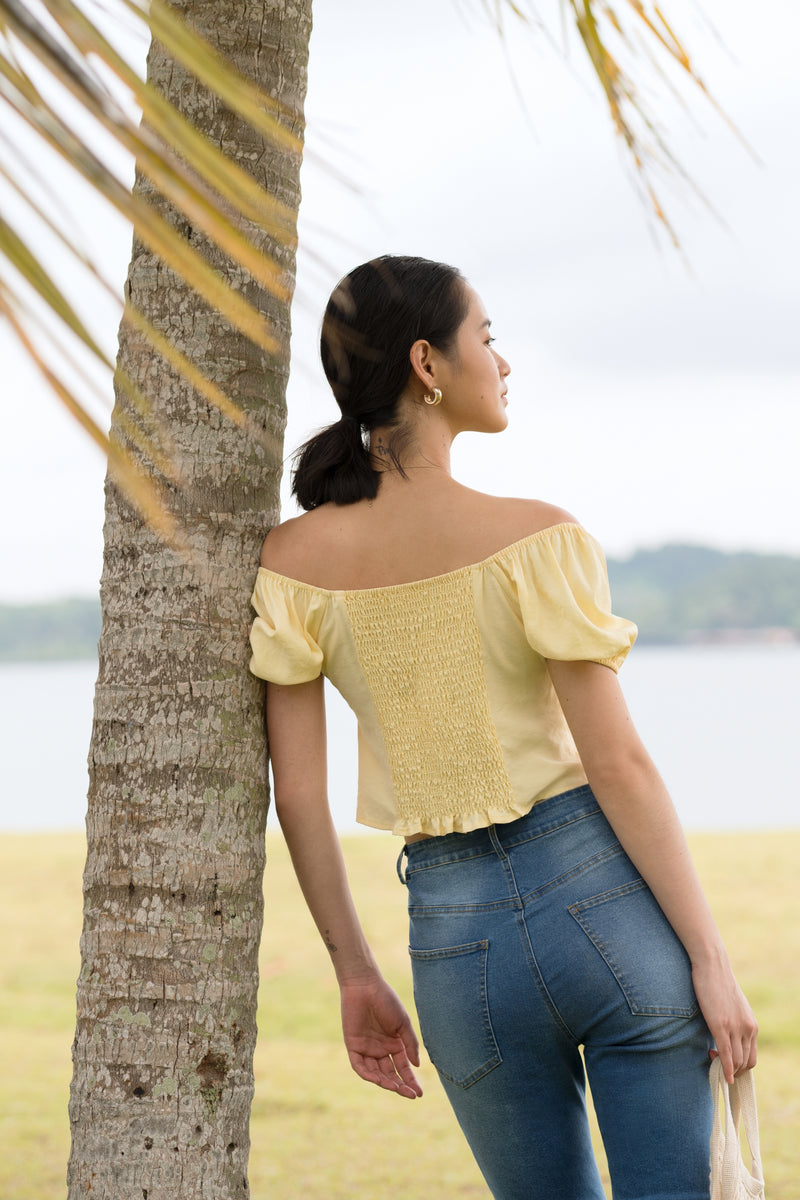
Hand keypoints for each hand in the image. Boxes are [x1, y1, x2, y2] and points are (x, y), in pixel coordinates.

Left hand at [340, 976, 422, 1098]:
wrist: (365, 986)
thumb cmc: (386, 1000)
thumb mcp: (403, 1023)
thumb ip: (410, 1044)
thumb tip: (417, 1065)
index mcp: (393, 1044)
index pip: (402, 1068)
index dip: (410, 1080)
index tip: (419, 1093)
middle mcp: (380, 1049)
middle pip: (390, 1074)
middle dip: (401, 1085)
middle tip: (411, 1094)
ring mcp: (366, 1049)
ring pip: (376, 1073)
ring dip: (386, 1083)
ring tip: (398, 1089)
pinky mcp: (353, 1046)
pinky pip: (359, 1066)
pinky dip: (368, 1075)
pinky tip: (379, 1080)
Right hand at [692, 955, 757, 1084]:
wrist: (712, 965)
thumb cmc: (717, 983)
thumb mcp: (733, 1007)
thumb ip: (734, 1022)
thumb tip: (726, 1036)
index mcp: (752, 1025)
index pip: (751, 1056)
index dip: (740, 1067)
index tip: (727, 1065)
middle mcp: (748, 1029)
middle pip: (746, 1062)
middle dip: (734, 1072)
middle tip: (718, 1067)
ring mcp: (735, 1028)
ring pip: (737, 1061)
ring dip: (726, 1070)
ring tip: (712, 1062)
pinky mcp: (720, 1025)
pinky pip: (726, 1054)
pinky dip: (724, 1069)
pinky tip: (721, 1076)